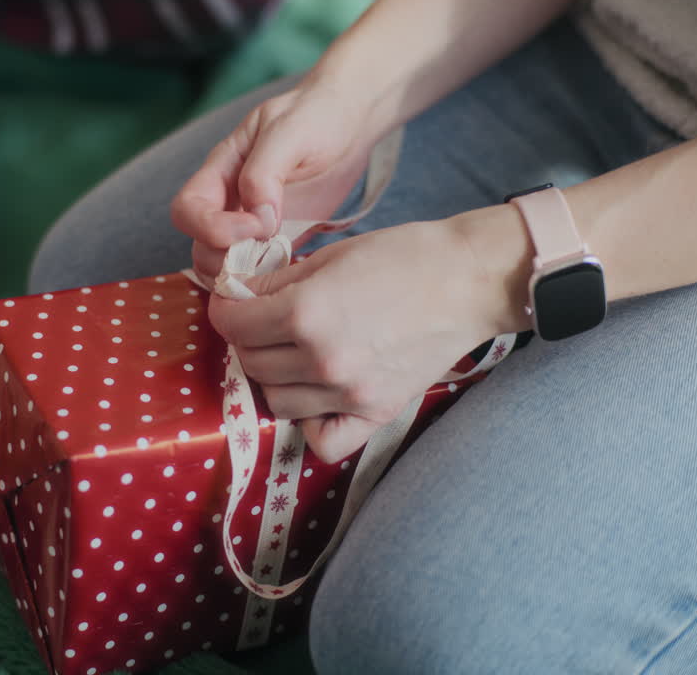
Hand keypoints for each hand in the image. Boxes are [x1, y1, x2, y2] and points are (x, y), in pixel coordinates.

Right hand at [171, 77, 381, 278]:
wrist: (351, 121)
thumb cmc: (316, 115)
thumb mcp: (289, 131)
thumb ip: (264, 172)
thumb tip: (258, 217)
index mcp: (220, 171)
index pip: (187, 211)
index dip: (212, 227)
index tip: (260, 224)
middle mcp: (229, 202)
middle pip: (201, 248)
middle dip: (227, 259)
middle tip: (272, 249)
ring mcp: (254, 226)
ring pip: (225, 267)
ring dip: (245, 277)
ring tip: (281, 264)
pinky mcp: (280, 242)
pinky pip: (261, 273)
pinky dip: (269, 283)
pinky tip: (294, 274)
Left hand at [207, 213, 518, 462]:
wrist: (469, 281)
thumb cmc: (402, 257)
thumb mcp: (329, 256)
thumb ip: (276, 283)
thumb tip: (236, 297)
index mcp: (306, 313)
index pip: (232, 325)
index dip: (227, 308)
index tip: (236, 302)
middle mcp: (322, 360)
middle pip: (251, 363)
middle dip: (250, 339)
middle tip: (267, 322)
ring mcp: (349, 393)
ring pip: (276, 402)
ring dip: (274, 377)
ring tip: (294, 353)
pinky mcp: (376, 412)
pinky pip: (322, 440)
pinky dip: (311, 423)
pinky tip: (318, 395)